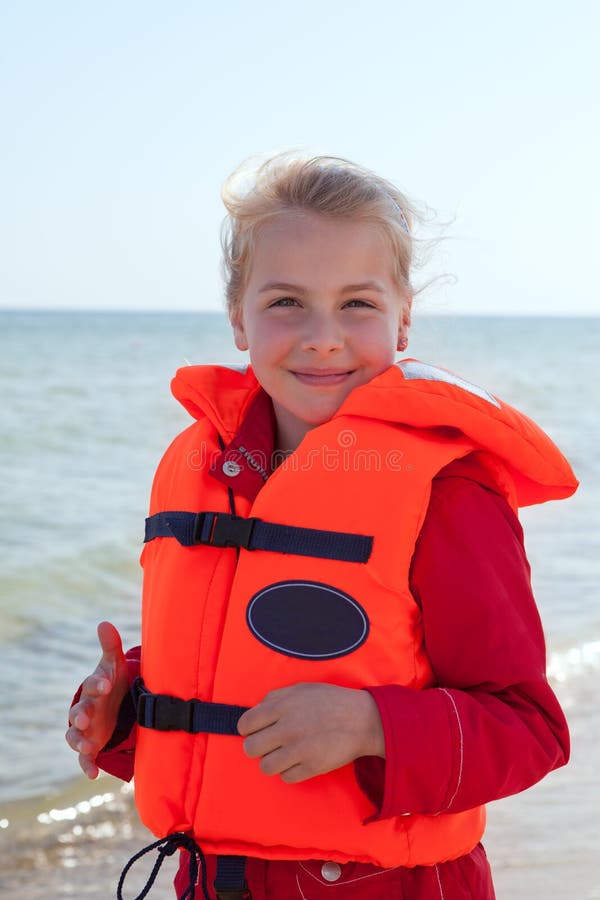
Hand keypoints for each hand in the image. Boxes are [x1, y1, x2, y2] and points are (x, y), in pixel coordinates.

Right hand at [65, 621, 128, 778]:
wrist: (110, 706)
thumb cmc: (111, 683)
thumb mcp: (114, 665)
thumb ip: (111, 646)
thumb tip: (104, 623)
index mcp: (93, 689)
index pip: (92, 685)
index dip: (97, 684)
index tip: (106, 684)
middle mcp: (86, 709)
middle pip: (78, 712)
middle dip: (80, 715)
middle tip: (85, 718)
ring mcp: (86, 729)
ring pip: (76, 736)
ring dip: (80, 742)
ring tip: (88, 747)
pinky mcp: (91, 745)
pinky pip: (85, 758)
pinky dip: (86, 765)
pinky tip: (93, 774)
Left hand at [237, 682, 384, 783]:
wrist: (362, 720)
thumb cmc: (330, 701)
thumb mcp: (301, 688)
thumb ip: (275, 697)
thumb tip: (256, 711)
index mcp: (282, 706)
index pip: (246, 724)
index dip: (248, 729)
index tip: (256, 731)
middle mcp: (287, 728)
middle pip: (251, 748)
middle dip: (258, 747)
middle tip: (270, 744)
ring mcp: (299, 749)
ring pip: (266, 766)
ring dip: (273, 761)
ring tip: (285, 754)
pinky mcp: (311, 767)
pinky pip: (286, 777)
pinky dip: (290, 771)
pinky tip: (299, 761)